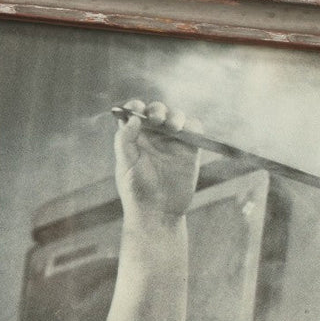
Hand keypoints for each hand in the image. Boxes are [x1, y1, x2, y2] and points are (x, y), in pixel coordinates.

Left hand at [114, 99, 201, 220]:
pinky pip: (194, 130)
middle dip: (157, 110)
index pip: (134, 113)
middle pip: (156, 111)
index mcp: (134, 138)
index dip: (135, 106)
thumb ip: (125, 140)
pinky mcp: (189, 150)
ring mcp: (172, 142)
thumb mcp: (125, 166)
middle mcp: (153, 137)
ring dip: (174, 116)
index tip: (136, 109)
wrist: (158, 213)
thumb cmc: (137, 192)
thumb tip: (133, 118)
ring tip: (172, 127)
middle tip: (156, 120)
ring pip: (176, 117)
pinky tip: (185, 132)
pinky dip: (192, 125)